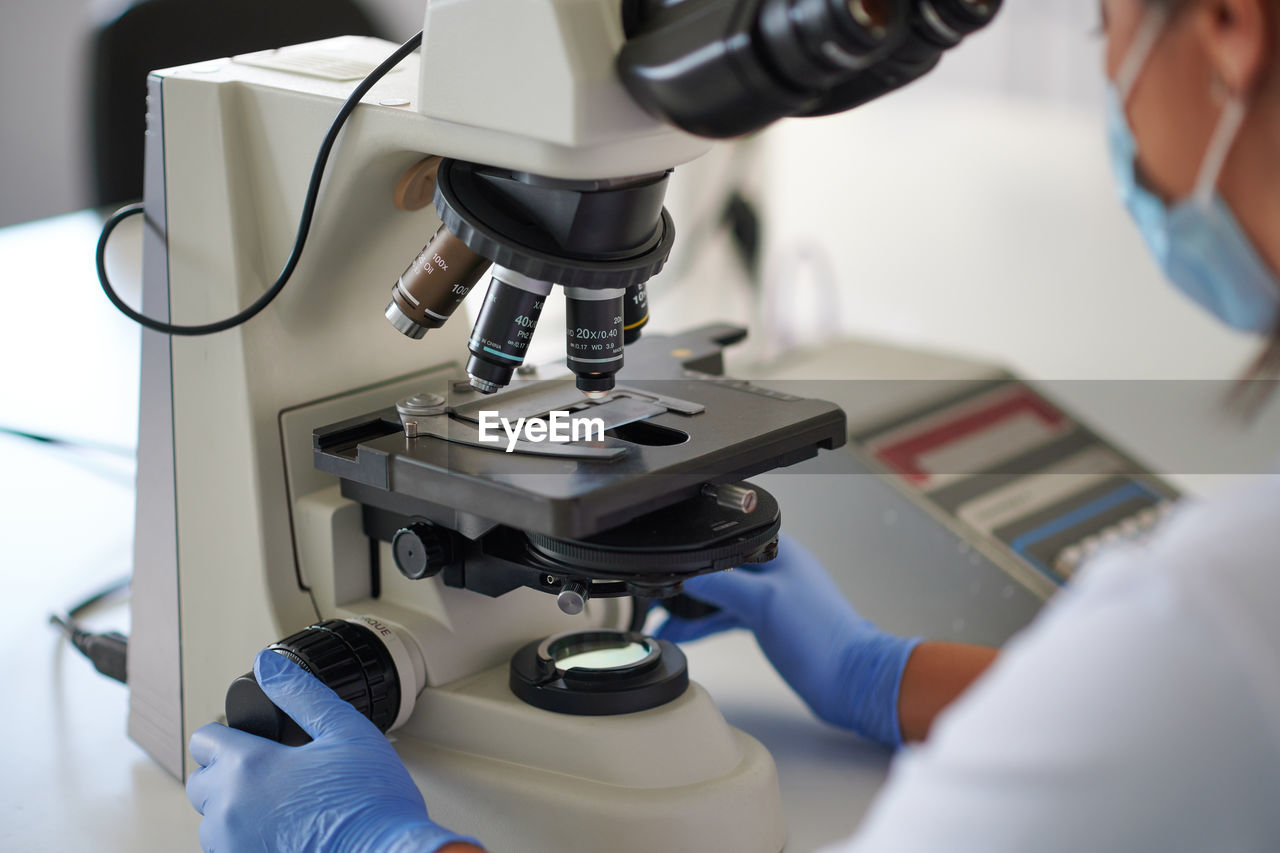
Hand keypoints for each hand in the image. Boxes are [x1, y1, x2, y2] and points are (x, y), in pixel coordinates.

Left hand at [187, 650, 479, 852]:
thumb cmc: (371, 802)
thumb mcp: (345, 730)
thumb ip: (300, 693)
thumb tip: (268, 666)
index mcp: (248, 767)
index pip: (204, 740)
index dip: (227, 732)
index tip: (248, 737)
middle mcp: (229, 811)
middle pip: (201, 783)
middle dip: (226, 773)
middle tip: (269, 771)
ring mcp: (234, 848)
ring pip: (213, 824)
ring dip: (235, 811)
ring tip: (278, 805)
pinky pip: (231, 850)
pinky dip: (249, 840)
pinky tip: (283, 833)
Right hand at [656, 536, 920, 745]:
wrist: (851, 682)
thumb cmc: (822, 639)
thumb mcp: (763, 602)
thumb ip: (722, 583)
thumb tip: (686, 574)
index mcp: (779, 550)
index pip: (726, 539)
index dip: (695, 549)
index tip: (666, 562)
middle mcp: (775, 569)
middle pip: (719, 566)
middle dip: (687, 581)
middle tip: (657, 595)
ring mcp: (773, 597)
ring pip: (722, 593)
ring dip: (693, 606)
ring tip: (662, 619)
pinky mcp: (770, 622)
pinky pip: (729, 615)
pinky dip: (707, 623)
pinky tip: (688, 634)